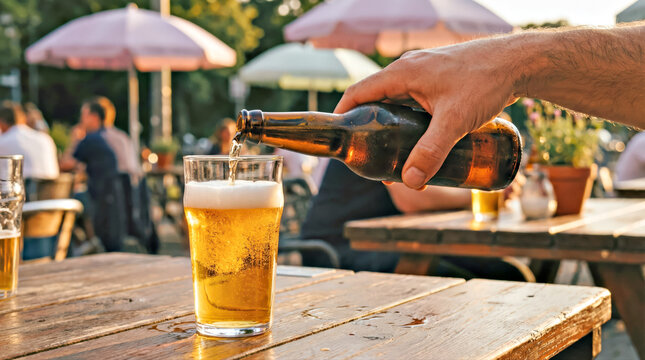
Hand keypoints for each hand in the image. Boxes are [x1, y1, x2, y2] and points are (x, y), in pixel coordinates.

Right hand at [335, 39, 519, 188]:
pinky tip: (420, 138)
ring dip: (391, 125)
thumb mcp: (454, 121)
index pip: (358, 93)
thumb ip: (431, 152)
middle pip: (376, 100)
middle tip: (371, 157)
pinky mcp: (440, 80)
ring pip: (397, 101)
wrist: (518, 63)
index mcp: (401, 73)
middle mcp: (408, 70)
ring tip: (393, 153)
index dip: (343, 115)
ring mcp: (425, 74)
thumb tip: (410, 182)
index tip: (339, 138)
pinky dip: (409, 119)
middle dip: (370, 128)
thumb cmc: (485, 82)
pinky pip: (414, 100)